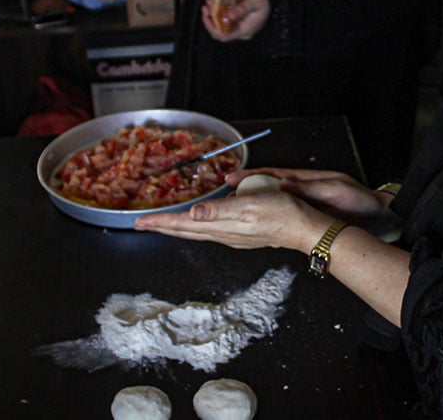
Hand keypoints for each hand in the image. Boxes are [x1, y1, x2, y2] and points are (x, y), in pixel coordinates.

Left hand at [134, 180, 333, 252]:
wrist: (303, 228)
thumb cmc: (281, 213)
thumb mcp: (249, 205)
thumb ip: (219, 210)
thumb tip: (192, 214)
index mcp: (221, 226)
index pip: (182, 224)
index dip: (159, 222)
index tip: (139, 222)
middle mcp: (223, 234)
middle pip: (185, 231)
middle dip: (162, 227)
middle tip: (142, 225)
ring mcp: (232, 236)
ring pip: (196, 233)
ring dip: (176, 228)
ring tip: (162, 225)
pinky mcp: (241, 234)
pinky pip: (209, 232)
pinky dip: (194, 227)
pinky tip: (198, 224)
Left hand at [202, 0, 270, 41]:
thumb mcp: (253, 1)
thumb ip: (241, 9)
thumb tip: (228, 16)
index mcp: (245, 30)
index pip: (225, 36)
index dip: (213, 28)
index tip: (207, 16)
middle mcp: (240, 31)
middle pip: (220, 32)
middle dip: (210, 21)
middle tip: (205, 7)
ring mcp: (238, 27)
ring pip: (220, 26)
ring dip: (212, 16)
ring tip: (208, 2)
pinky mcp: (236, 21)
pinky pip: (223, 20)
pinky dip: (216, 13)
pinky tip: (213, 2)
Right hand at [230, 168, 391, 223]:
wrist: (379, 218)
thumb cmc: (360, 201)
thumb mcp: (334, 190)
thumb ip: (309, 187)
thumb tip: (283, 183)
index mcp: (306, 180)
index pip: (272, 175)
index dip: (251, 176)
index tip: (231, 179)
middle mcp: (302, 191)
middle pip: (267, 189)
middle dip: (245, 191)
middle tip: (223, 197)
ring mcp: (304, 205)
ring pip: (272, 204)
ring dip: (253, 206)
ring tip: (232, 212)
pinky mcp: (309, 218)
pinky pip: (283, 217)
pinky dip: (267, 219)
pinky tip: (255, 226)